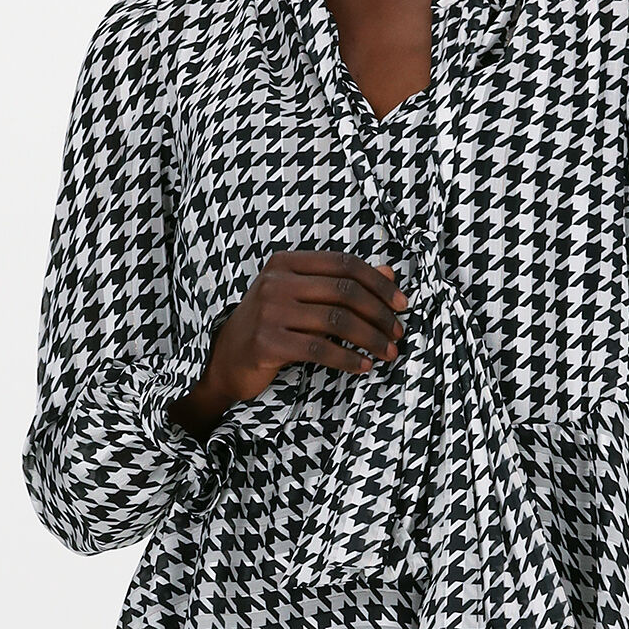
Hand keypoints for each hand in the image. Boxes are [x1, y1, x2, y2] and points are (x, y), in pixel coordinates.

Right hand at [166, 251, 406, 436]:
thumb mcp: (303, 298)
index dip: (378, 284)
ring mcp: (268, 311)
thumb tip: (390, 273)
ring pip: (336, 321)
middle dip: (379, 313)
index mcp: (286, 263)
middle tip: (397, 333)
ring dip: (370, 338)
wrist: (226, 360)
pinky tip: (363, 366)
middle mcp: (275, 282)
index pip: (344, 264)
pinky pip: (319, 349)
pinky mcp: (266, 342)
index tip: (402, 304)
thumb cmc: (271, 327)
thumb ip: (342, 284)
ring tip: (388, 352)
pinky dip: (348, 359)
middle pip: (344, 291)